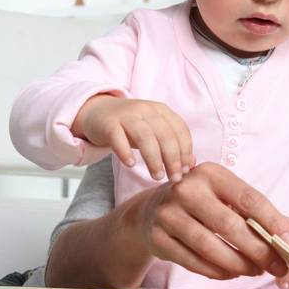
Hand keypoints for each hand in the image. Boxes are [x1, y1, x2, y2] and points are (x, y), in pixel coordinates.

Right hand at [72, 94, 195, 181]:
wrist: (98, 113)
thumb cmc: (131, 128)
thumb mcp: (154, 133)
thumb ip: (172, 146)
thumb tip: (190, 164)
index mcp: (161, 111)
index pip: (180, 130)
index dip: (185, 152)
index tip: (185, 171)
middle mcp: (146, 109)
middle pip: (165, 135)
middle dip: (173, 159)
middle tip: (174, 178)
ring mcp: (126, 115)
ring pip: (145, 137)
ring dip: (154, 159)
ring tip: (158, 176)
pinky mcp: (108, 123)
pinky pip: (118, 137)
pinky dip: (125, 152)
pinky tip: (131, 165)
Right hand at [128, 162, 288, 281]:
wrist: (151, 211)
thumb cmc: (200, 204)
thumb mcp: (226, 197)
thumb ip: (258, 211)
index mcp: (210, 174)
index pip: (249, 199)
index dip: (272, 222)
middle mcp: (186, 190)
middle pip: (230, 226)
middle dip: (259, 250)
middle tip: (278, 266)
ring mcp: (168, 214)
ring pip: (210, 247)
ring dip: (239, 265)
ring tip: (256, 271)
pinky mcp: (158, 238)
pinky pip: (193, 261)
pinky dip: (217, 271)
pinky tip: (232, 273)